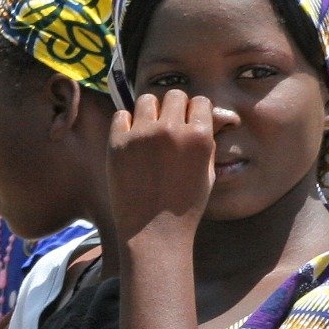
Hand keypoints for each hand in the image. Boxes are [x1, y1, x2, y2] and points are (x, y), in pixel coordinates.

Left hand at [108, 90, 215, 241]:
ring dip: (150, 111)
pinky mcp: (118, 143)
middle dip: (174, 108)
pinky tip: (132, 140)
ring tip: (149, 131)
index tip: (189, 123)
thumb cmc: (184, 207)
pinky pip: (121, 115)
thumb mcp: (208, 173)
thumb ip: (207, 140)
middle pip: (174, 95)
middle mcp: (171, 129)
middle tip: (169, 127)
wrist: (153, 233)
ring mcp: (142, 134)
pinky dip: (127, 123)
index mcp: (199, 136)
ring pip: (147, 99)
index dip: (195, 112)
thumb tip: (211, 115)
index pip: (199, 100)